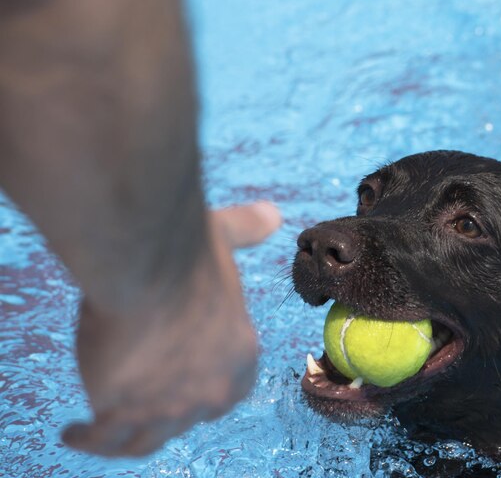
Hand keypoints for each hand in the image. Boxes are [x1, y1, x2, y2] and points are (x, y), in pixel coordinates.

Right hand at [62, 201, 281, 456]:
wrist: (146, 265)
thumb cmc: (187, 248)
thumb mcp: (226, 238)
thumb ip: (247, 230)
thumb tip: (272, 214)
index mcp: (242, 355)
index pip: (229, 393)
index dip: (208, 395)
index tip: (189, 391)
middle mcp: (211, 390)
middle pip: (187, 418)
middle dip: (168, 415)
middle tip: (143, 404)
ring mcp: (168, 406)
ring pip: (145, 440)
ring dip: (124, 439)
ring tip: (99, 430)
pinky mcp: (120, 410)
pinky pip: (105, 440)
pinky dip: (89, 439)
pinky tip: (74, 431)